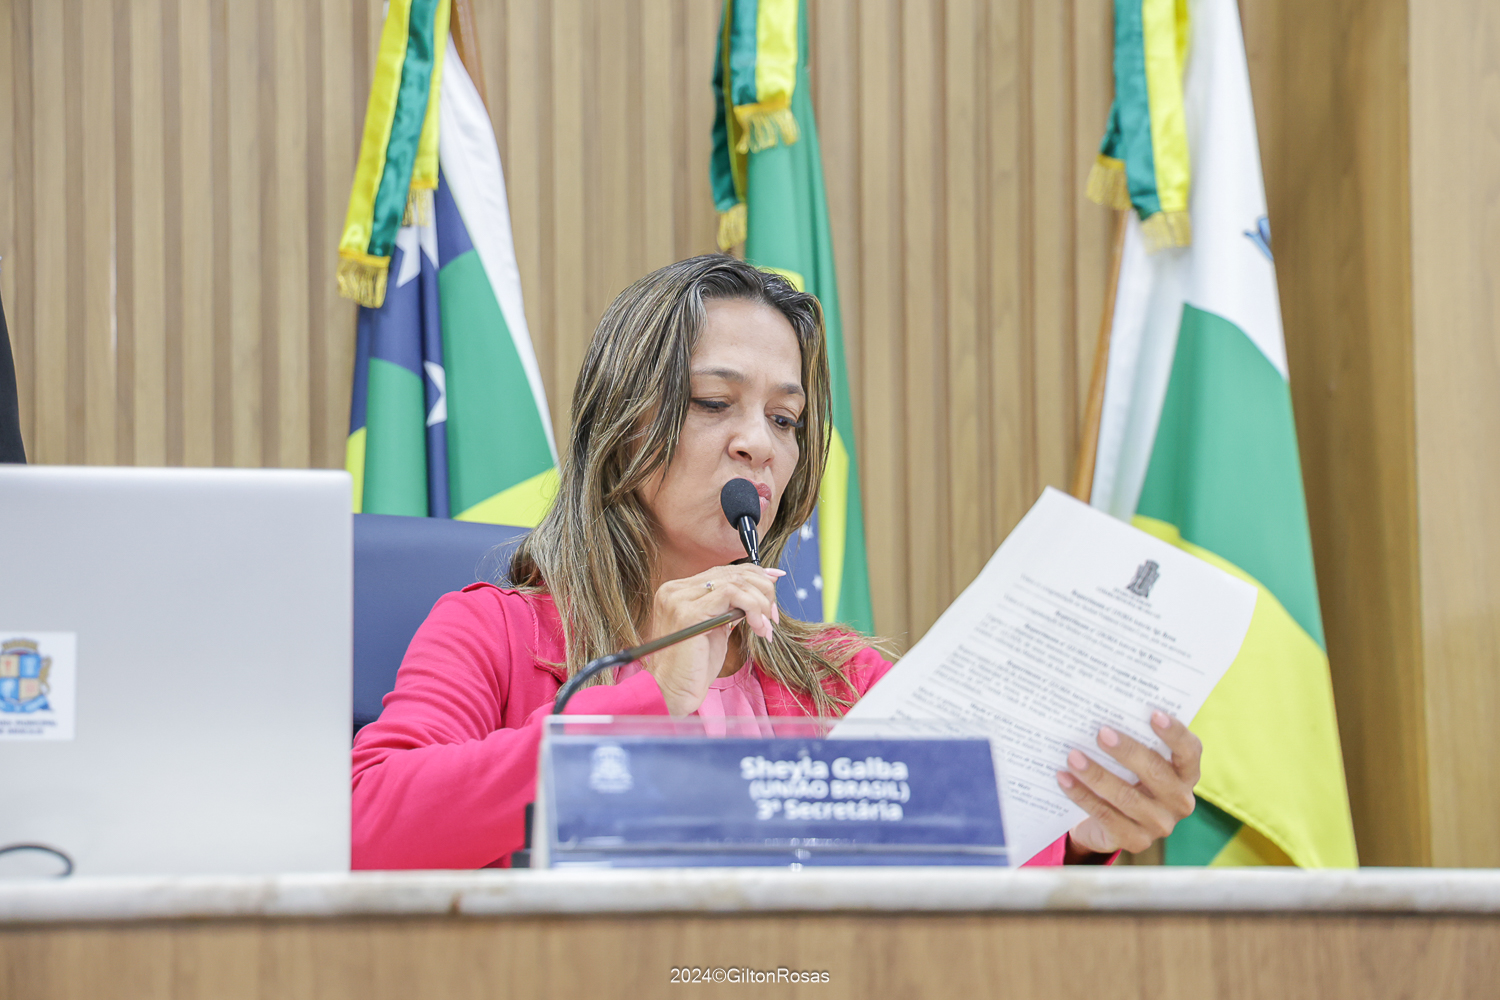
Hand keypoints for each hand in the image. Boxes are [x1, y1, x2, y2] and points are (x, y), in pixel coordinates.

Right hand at [643, 565, 783, 716]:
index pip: (724, 571)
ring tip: (766, 626)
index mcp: (679, 591)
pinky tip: (757, 626)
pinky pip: (732, 594)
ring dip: (760, 603)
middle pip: (732, 573)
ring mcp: (679, 599)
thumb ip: (732, 605)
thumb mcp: (717, 627)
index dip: (754, 574)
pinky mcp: (688, 613)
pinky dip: (752, 608)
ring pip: (735, 582)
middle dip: (762, 591)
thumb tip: (763, 584)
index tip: (775, 581)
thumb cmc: (695, 665)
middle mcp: (675, 590)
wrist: (673, 691)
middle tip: (773, 615)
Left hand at [1058, 710, 1201, 856]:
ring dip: (1097, 775)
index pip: (1189, 752)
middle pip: (1157, 773)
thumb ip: (1131, 740)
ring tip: (1073, 756)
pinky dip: (1082, 795)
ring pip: (1127, 797)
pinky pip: (1106, 815)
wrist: (1107, 824)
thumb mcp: (1134, 762)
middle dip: (1128, 751)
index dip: (1175, 733)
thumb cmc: (1124, 778)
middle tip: (1101, 733)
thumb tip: (1103, 712)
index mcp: (1185, 774)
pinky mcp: (1134, 841)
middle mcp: (1179, 801)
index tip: (1154, 713)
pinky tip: (1064, 778)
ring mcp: (1159, 824)